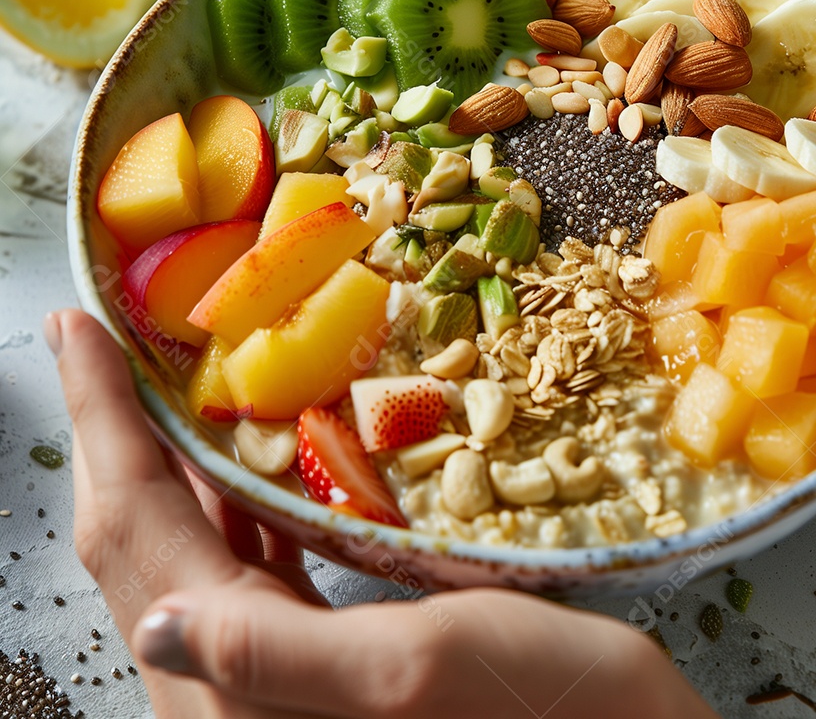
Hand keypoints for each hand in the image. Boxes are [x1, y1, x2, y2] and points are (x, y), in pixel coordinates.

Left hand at [49, 309, 715, 718]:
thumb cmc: (537, 711)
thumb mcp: (413, 671)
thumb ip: (279, 655)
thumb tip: (151, 624)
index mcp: (244, 694)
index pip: (138, 531)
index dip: (103, 425)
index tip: (79, 334)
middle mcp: (239, 691)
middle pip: (145, 538)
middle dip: (119, 433)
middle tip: (105, 341)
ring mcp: (277, 678)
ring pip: (192, 547)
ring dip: (173, 459)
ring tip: (166, 382)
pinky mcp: (322, 659)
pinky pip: (249, 564)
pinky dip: (238, 499)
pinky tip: (257, 458)